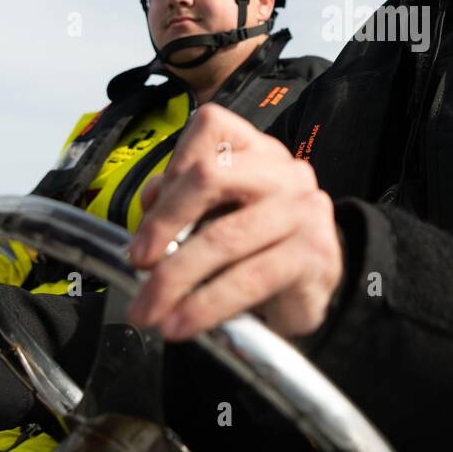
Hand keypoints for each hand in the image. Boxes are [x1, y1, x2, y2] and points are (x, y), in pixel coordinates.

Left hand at [126, 104, 343, 341]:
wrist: (313, 289)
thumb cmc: (260, 248)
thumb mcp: (219, 215)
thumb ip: (184, 199)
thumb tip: (151, 202)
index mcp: (258, 152)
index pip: (211, 127)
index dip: (172, 165)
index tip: (148, 208)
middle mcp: (285, 172)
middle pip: (211, 175)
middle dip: (164, 221)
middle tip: (138, 260)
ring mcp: (304, 210)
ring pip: (224, 236)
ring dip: (174, 277)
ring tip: (149, 308)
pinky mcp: (314, 254)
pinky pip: (248, 279)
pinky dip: (206, 305)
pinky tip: (183, 323)